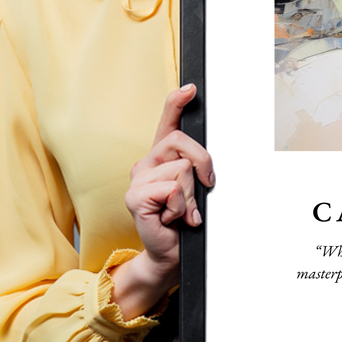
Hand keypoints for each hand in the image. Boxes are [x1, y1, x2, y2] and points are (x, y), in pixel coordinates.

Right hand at [110, 84, 214, 318]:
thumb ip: (196, 169)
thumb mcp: (195, 189)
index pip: (167, 122)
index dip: (177, 103)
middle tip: (204, 188)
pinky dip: (181, 207)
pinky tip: (172, 219)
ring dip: (191, 196)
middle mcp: (146, 163)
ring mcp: (137, 179)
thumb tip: (206, 161)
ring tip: (182, 211)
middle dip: (203, 164)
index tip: (191, 88)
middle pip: (182, 142)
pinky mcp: (135, 197)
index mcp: (161, 158)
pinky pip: (172, 189)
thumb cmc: (184, 221)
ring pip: (182, 169)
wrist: (170, 253)